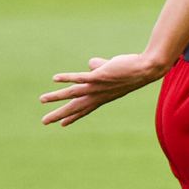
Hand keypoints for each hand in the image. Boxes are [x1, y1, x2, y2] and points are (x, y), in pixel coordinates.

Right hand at [40, 52, 168, 126]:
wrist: (147, 68)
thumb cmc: (131, 68)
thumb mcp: (112, 70)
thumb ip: (99, 67)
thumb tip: (91, 64)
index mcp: (103, 96)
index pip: (86, 108)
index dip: (74, 117)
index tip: (63, 125)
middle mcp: (99, 95)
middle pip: (75, 107)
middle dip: (59, 114)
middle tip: (44, 122)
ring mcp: (99, 86)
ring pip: (73, 93)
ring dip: (56, 97)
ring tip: (41, 99)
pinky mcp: (100, 76)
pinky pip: (80, 78)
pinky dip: (67, 78)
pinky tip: (55, 78)